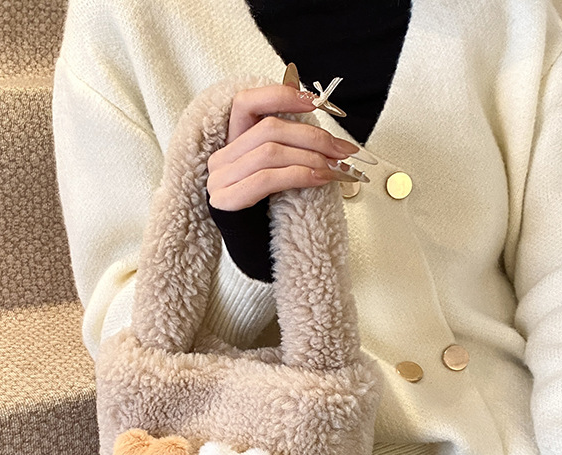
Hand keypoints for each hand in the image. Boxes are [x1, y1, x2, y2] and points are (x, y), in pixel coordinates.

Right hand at [206, 84, 360, 210]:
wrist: (254, 253)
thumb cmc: (270, 214)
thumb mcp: (281, 173)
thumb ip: (292, 150)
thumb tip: (331, 139)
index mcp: (232, 143)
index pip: (246, 103)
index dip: (278, 96)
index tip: (314, 101)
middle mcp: (221, 158)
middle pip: (270, 129)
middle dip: (313, 137)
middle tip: (342, 151)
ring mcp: (219, 179)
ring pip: (270, 152)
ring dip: (311, 158)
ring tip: (335, 169)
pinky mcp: (225, 201)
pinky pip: (267, 179)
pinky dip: (298, 175)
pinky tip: (319, 179)